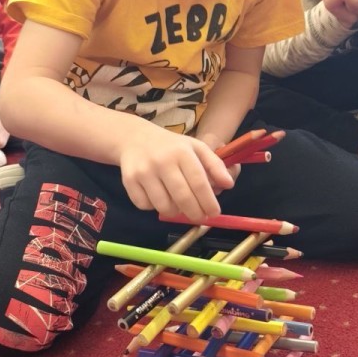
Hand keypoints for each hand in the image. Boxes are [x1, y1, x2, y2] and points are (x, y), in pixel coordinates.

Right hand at [119, 130, 233, 221]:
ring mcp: (143, 171)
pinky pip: (145, 206)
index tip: (215, 212)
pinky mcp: (129, 180)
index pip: (199, 182)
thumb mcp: (196, 148)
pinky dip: (154, 207)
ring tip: (180, 206)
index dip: (208, 201)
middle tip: (200, 217)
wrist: (135, 138)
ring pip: (163, 206)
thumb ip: (215, 165)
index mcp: (182, 151)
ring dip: (175, 212)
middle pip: (182, 197)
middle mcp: (162, 161)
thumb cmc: (171, 146)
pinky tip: (160, 198)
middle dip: (195, 213)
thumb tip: (228, 184)